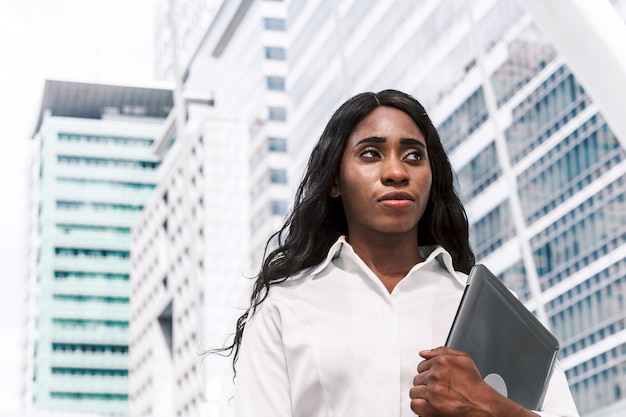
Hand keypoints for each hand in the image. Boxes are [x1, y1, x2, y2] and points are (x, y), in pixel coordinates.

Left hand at [409, 347, 536, 416]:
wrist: (483, 405)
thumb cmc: (474, 385)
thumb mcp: (463, 359)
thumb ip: (442, 351)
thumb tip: (423, 353)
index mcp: (442, 362)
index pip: (421, 366)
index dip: (429, 374)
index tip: (437, 380)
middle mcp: (436, 375)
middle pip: (417, 379)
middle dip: (426, 384)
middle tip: (439, 390)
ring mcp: (433, 392)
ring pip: (414, 392)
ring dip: (423, 396)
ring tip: (436, 398)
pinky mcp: (432, 407)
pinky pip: (414, 405)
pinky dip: (420, 407)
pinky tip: (430, 405)